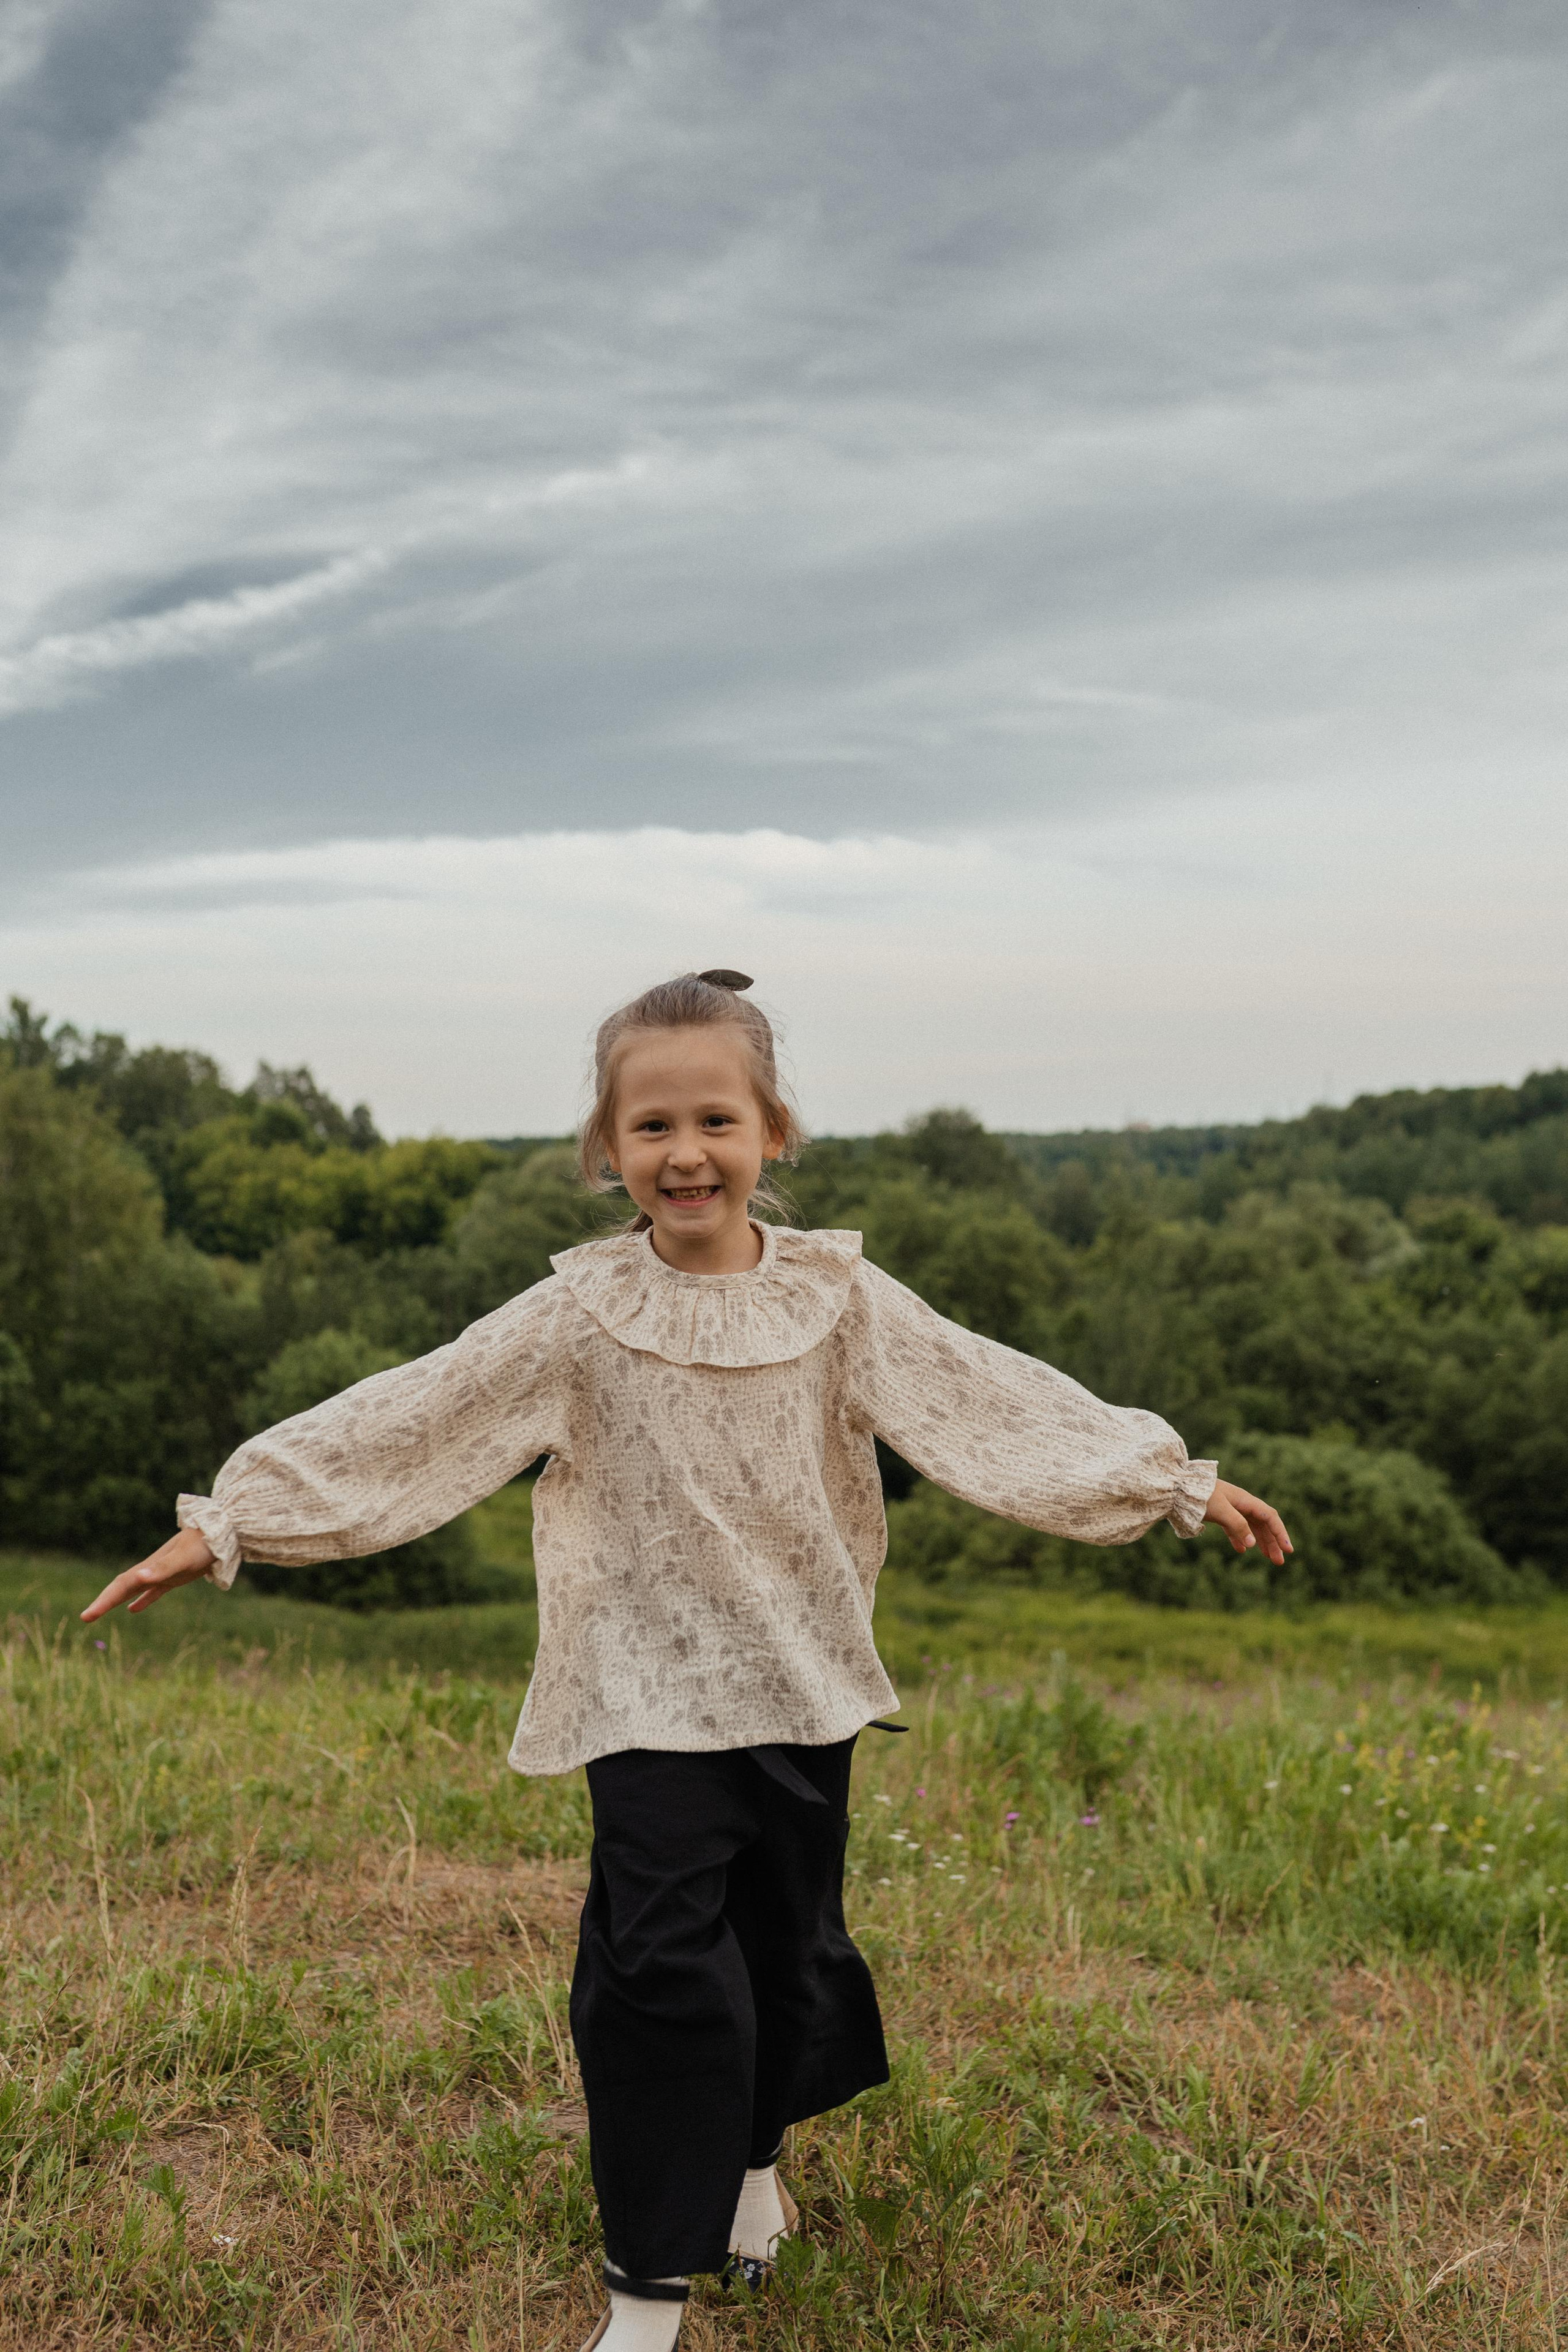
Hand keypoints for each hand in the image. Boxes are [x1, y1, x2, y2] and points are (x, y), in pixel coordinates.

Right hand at [80, 1525, 216, 1622]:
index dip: (103, 1601)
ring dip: (115, 1600)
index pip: (120, 1586)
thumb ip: (162, 1568)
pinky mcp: (175, 1577)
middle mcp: (151, 1570)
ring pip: (132, 1589)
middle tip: (84, 1617)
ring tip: (98, 1612)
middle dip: (103, 1602)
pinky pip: (153, 1592)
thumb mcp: (182, 1558)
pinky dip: (142, 1600)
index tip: (86, 1616)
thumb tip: (138, 1576)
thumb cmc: (202, 1545)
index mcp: (148, 1568)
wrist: (221, 1533)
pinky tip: (133, 1609)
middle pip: (121, 1587)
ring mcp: (162, 1573)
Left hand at [1203, 1478, 1291, 1566]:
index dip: (1280, 1533)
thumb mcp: (1221, 1510)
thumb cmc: (1200, 1496)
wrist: (1178, 1487)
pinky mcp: (1220, 1514)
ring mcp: (1231, 1508)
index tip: (1288, 1549)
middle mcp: (1241, 1504)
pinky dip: (1239, 1539)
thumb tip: (1252, 1543)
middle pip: (1263, 1524)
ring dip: (1260, 1542)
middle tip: (1279, 1561)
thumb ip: (1237, 1525)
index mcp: (1245, 1500)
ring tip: (1268, 1558)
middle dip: (1273, 1542)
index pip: (1270, 1517)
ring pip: (1251, 1527)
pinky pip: (1235, 1528)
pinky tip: (1241, 1550)